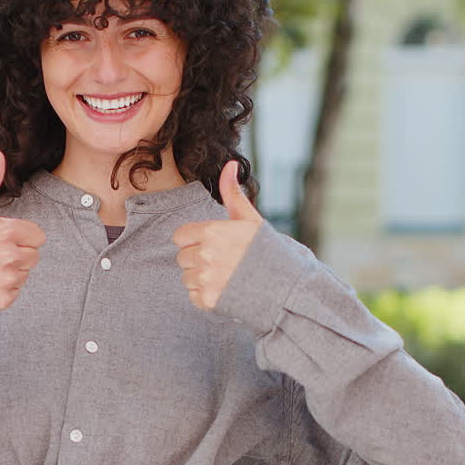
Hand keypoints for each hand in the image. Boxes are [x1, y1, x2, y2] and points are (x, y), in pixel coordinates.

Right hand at [0, 151, 45, 309]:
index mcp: (8, 232)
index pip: (38, 237)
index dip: (22, 237)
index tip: (3, 238)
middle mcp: (11, 257)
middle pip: (33, 256)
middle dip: (18, 254)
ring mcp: (8, 280)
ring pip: (24, 275)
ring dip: (11, 272)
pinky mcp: (3, 299)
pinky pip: (15, 293)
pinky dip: (3, 290)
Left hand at [172, 160, 263, 309]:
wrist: (284, 286)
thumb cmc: (267, 250)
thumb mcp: (250, 219)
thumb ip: (233, 193)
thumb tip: (230, 164)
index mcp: (212, 232)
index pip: (180, 236)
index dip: (194, 240)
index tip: (211, 244)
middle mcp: (205, 255)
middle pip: (182, 257)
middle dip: (197, 259)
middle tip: (223, 262)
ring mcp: (206, 279)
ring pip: (186, 277)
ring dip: (200, 278)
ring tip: (225, 276)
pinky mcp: (208, 301)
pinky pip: (193, 296)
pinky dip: (205, 295)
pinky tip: (225, 290)